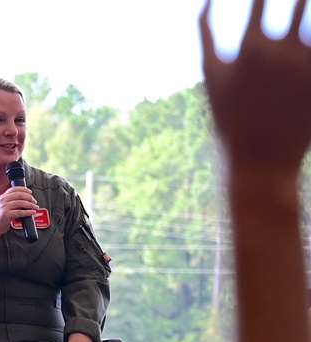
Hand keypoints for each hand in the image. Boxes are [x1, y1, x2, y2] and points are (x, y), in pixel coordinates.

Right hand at [0, 186, 37, 233]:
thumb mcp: (3, 206)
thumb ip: (11, 202)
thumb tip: (25, 200)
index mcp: (2, 197)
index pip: (14, 189)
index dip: (24, 189)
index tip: (30, 192)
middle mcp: (3, 200)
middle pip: (19, 195)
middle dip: (29, 197)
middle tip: (34, 201)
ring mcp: (4, 207)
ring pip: (21, 203)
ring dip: (30, 205)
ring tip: (35, 207)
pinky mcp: (6, 215)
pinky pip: (20, 212)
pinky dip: (28, 212)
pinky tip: (32, 212)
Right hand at [200, 0, 310, 168]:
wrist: (263, 161)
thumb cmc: (230, 117)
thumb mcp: (212, 76)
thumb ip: (206, 33)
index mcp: (252, 46)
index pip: (262, 0)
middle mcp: (284, 49)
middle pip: (300, 4)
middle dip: (297, 1)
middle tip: (295, 5)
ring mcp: (308, 63)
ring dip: (304, 32)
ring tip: (287, 66)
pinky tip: (297, 74)